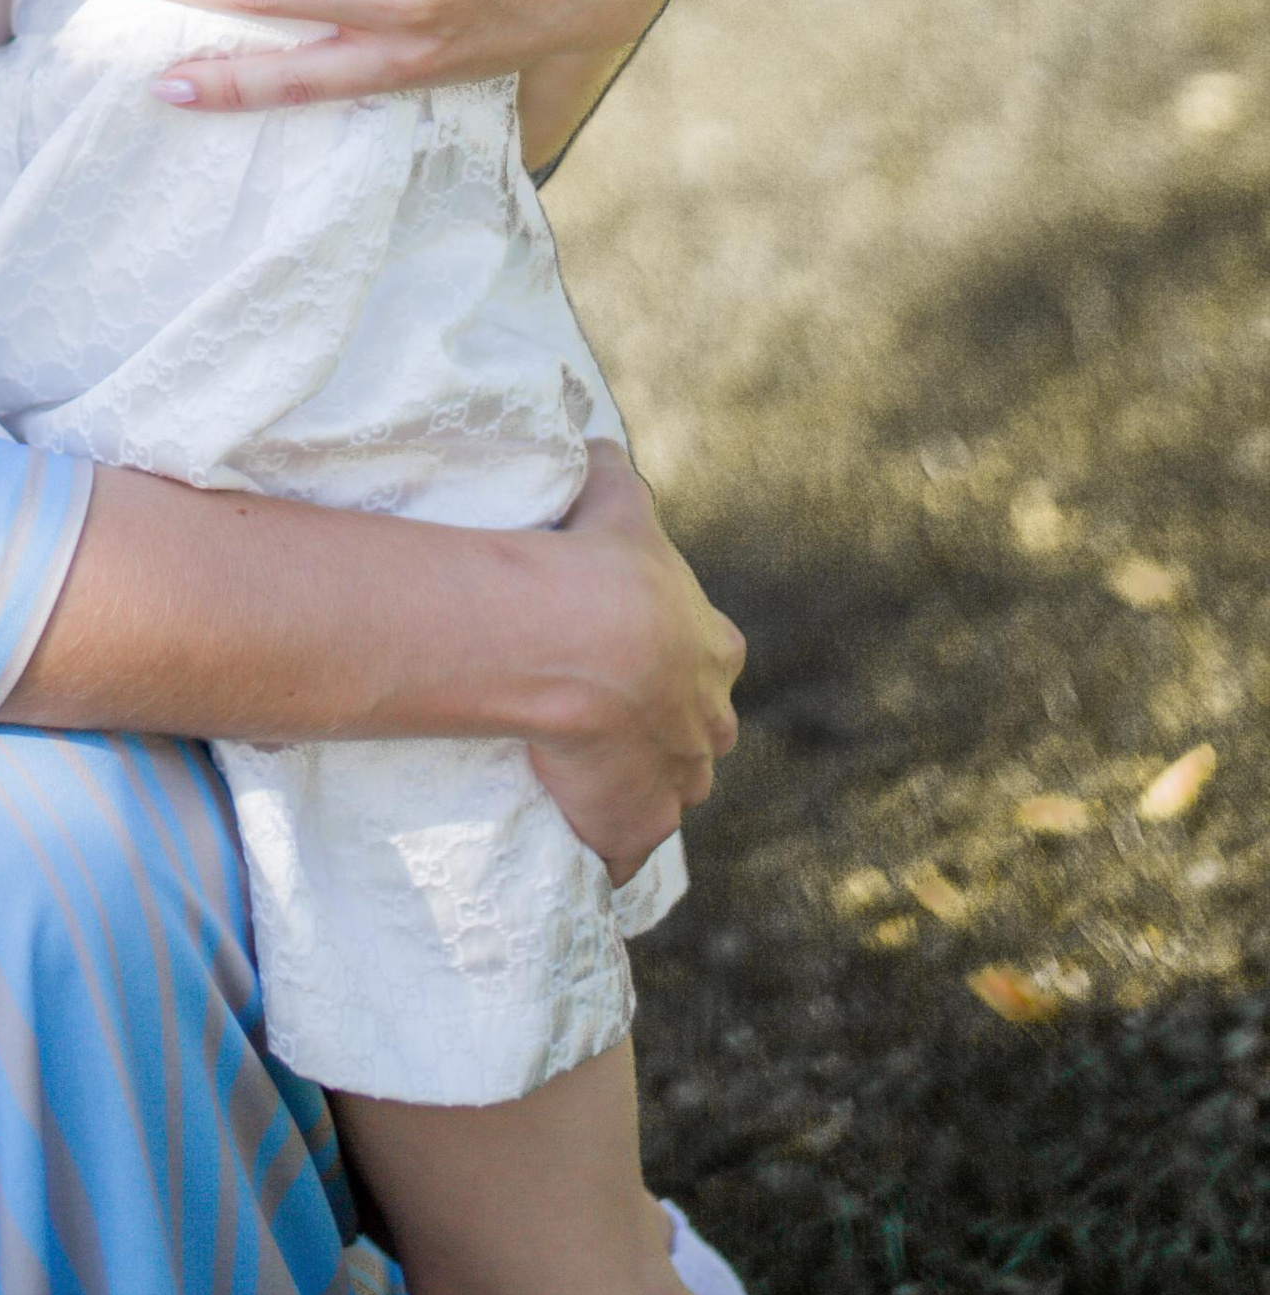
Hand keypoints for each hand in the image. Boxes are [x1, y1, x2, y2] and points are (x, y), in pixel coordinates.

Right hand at [526, 448, 743, 880]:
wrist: (582, 643)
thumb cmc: (601, 566)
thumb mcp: (616, 498)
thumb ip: (614, 471)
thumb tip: (600, 442)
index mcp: (716, 650)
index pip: (711, 657)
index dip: (674, 655)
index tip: (633, 648)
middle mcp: (711, 725)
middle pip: (700, 731)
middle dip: (668, 727)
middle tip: (607, 712)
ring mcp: (677, 783)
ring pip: (670, 789)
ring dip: (638, 786)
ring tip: (583, 773)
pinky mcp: (637, 830)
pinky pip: (623, 852)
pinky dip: (607, 851)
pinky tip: (579, 845)